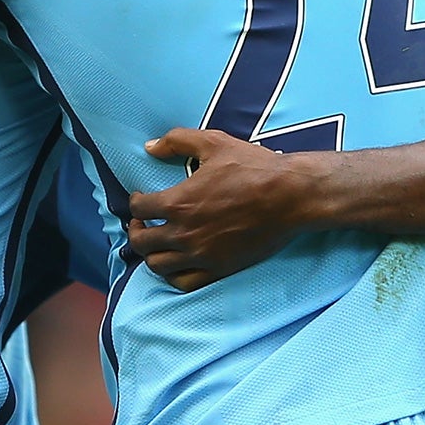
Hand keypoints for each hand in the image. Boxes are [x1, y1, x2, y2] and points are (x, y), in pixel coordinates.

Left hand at [123, 128, 322, 291]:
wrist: (290, 196)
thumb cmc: (253, 168)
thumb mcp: (213, 143)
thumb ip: (176, 141)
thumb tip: (149, 147)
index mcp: (178, 202)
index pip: (138, 209)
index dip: (134, 202)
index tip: (141, 199)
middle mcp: (184, 233)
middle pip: (141, 242)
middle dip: (137, 231)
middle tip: (143, 223)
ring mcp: (201, 255)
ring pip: (158, 266)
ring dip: (151, 254)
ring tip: (157, 244)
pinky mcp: (219, 269)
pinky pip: (184, 283)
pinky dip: (173, 275)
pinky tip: (176, 263)